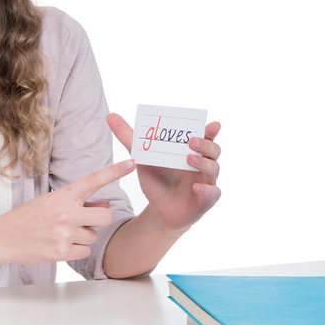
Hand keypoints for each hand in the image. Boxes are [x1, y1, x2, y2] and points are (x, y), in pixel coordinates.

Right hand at [0, 159, 136, 265]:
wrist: (1, 237)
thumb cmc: (25, 218)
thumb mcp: (49, 202)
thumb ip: (78, 202)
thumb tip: (105, 203)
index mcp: (62, 196)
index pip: (93, 180)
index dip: (114, 171)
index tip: (132, 163)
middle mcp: (65, 213)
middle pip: (105, 215)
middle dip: (99, 219)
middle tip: (83, 221)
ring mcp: (64, 233)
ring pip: (93, 236)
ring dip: (83, 236)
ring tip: (61, 234)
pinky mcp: (62, 252)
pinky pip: (85, 251)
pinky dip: (75, 250)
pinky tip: (58, 245)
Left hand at [107, 113, 221, 231]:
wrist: (158, 209)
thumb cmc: (155, 180)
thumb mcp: (141, 158)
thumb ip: (129, 137)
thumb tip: (111, 115)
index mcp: (191, 151)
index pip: (205, 137)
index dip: (209, 130)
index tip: (211, 123)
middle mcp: (202, 164)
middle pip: (213, 150)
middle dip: (205, 144)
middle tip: (192, 141)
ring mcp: (206, 181)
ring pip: (214, 168)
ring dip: (203, 163)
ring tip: (189, 159)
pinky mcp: (206, 200)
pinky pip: (213, 194)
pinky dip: (207, 190)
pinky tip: (196, 187)